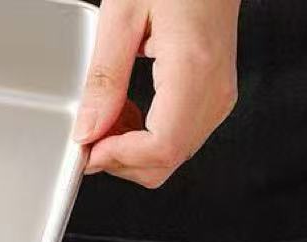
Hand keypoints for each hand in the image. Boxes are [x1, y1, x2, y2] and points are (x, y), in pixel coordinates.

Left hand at [74, 0, 239, 187]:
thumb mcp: (123, 15)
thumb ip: (104, 79)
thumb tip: (88, 131)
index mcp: (194, 68)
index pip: (161, 147)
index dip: (119, 158)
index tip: (90, 148)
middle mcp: (215, 89)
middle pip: (166, 162)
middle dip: (121, 160)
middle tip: (92, 135)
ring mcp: (219, 95)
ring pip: (171, 156)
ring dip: (131, 150)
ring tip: (108, 115)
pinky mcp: (214, 95)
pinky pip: (178, 137)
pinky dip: (146, 137)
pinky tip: (127, 111)